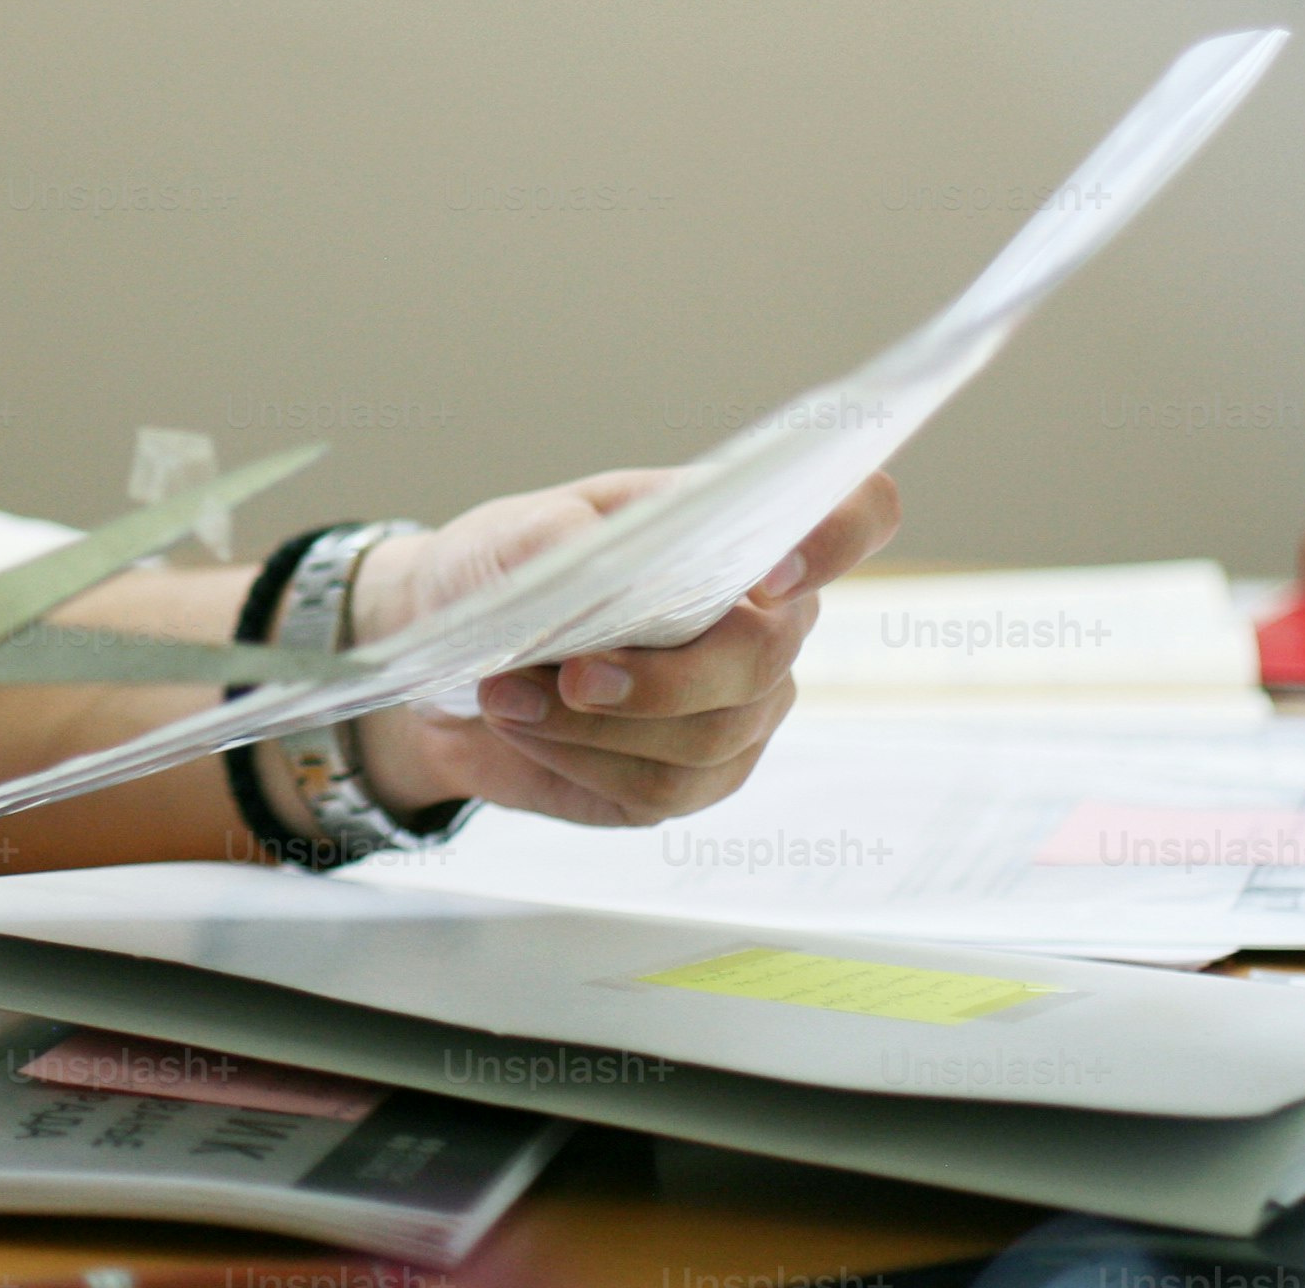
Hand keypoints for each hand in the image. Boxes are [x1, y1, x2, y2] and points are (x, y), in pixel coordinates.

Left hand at [340, 469, 898, 827]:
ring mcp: (741, 706)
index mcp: (737, 531)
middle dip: (666, 676)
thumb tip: (585, 556)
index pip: (852, 516)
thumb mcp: (510, 533)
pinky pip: (665, 787)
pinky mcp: (698, 777)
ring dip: (596, 724)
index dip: (839, 538)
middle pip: (765, 655)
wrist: (453, 653)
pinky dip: (582, 760)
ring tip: (507, 693)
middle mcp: (763, 620)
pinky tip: (529, 727)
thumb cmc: (505, 571)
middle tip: (573, 674)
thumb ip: (550, 537)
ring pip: (711, 734)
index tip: (771, 575)